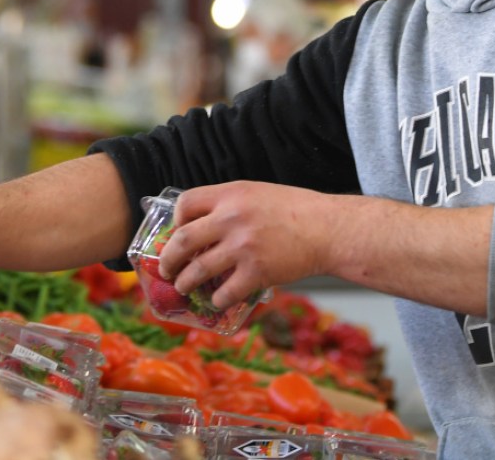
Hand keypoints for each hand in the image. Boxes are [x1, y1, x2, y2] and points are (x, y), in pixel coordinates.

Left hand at [157, 181, 334, 310]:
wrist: (327, 229)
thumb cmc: (295, 210)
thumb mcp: (257, 193)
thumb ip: (229, 205)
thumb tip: (201, 225)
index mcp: (231, 194)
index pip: (186, 203)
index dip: (176, 221)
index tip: (176, 233)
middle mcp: (231, 218)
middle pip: (182, 240)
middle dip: (169, 260)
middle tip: (167, 269)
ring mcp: (242, 247)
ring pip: (197, 271)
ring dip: (185, 283)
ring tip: (184, 287)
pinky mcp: (256, 272)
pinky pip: (224, 292)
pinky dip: (217, 300)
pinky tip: (218, 300)